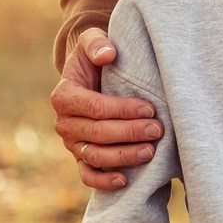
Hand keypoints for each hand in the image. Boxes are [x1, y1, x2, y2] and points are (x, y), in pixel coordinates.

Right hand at [50, 28, 160, 190]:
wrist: (92, 73)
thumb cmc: (96, 56)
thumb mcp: (92, 41)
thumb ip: (97, 43)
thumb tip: (108, 54)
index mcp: (65, 96)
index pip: (95, 108)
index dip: (123, 110)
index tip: (150, 109)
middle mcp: (64, 123)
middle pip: (98, 134)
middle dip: (129, 133)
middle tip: (158, 130)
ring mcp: (72, 143)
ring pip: (95, 156)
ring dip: (123, 157)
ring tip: (151, 151)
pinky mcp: (80, 157)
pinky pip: (87, 175)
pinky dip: (103, 181)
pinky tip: (125, 180)